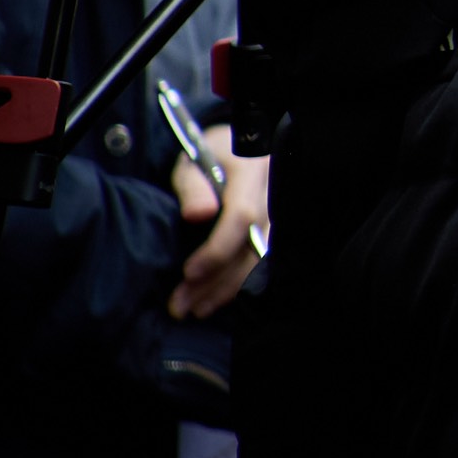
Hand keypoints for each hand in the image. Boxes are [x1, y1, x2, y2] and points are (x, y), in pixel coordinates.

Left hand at [168, 123, 266, 319]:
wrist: (234, 148)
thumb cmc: (208, 155)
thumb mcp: (192, 162)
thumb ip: (193, 187)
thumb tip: (199, 215)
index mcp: (251, 174)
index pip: (242, 217)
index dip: (217, 249)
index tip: (189, 273)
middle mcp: (271, 198)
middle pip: (252, 247)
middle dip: (217, 282)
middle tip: (181, 305)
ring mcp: (276, 215)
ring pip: (259, 260)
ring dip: (226, 289)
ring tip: (194, 309)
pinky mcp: (271, 230)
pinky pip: (260, 261)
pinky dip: (236, 284)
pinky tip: (214, 299)